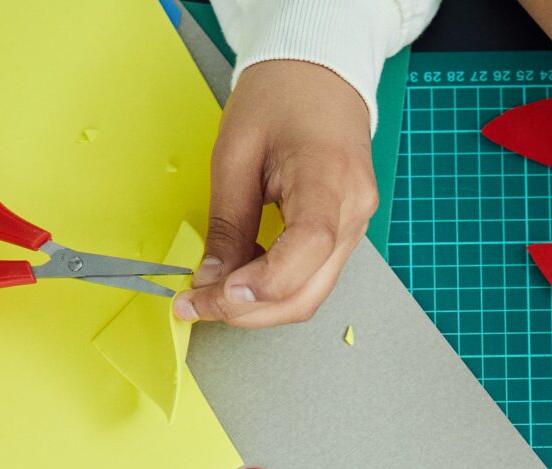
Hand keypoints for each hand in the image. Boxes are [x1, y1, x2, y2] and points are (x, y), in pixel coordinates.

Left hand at [174, 60, 377, 327]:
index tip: (218, 292)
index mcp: (330, 176)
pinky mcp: (345, 233)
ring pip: (309, 294)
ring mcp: (355, 226)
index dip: (264, 282)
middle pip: (306, 291)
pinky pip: (311, 278)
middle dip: (248, 310)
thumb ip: (227, 223)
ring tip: (211, 295)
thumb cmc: (281, 97)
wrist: (319, 75)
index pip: (308, 246)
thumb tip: (211, 280)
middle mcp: (353, 209)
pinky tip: (241, 279)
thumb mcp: (235, 152)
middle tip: (196, 306)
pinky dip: (273, 289)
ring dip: (258, 307)